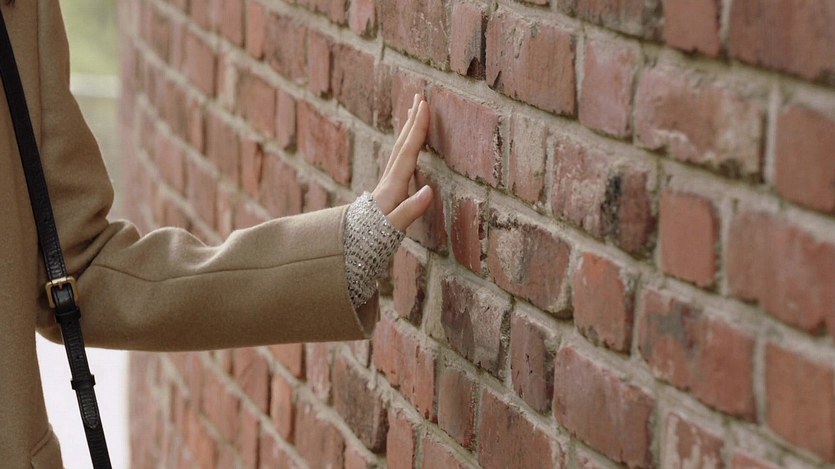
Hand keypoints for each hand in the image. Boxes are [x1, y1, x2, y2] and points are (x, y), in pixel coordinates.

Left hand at [372, 94, 433, 230]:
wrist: (349, 251)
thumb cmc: (373, 241)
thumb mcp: (393, 228)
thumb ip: (410, 210)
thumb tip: (430, 190)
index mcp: (393, 187)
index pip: (408, 152)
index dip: (417, 128)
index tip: (424, 104)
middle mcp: (389, 182)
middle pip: (401, 145)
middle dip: (412, 121)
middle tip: (419, 97)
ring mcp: (386, 186)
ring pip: (398, 151)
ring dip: (407, 131)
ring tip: (413, 114)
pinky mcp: (386, 193)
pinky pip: (399, 162)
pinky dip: (405, 148)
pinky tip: (408, 150)